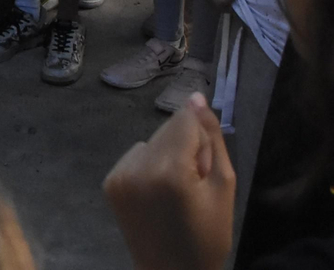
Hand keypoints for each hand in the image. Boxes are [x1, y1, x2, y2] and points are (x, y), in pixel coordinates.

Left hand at [104, 91, 235, 269]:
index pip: (186, 119)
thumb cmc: (207, 235)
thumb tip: (196, 98)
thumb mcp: (224, 186)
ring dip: (167, 154)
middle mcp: (138, 166)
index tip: (206, 164)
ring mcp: (119, 174)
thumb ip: (211, 138)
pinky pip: (137, 154)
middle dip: (186, 146)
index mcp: (170, 170)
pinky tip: (157, 192)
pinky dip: (149, 165)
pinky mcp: (110, 181)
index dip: (202, 138)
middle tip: (194, 184)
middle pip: (169, 128)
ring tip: (175, 190)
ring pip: (153, 139)